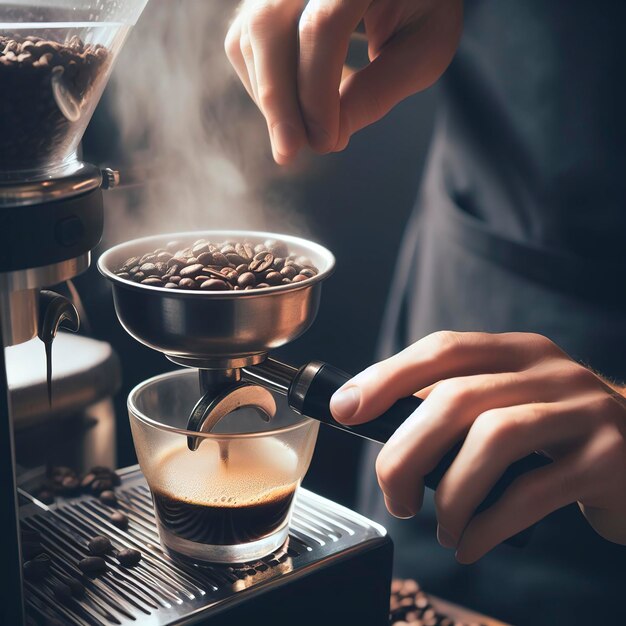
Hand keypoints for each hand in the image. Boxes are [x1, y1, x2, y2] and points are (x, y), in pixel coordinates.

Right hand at [225, 0, 462, 162]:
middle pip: (269, 26)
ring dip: (272, 97)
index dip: (318, 92)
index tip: (328, 142)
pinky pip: (245, 41)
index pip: (322, 28)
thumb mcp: (425, 48)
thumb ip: (380, 89)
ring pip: (249, 36)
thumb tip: (328, 137)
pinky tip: (300, 107)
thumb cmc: (423, 7)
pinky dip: (267, 83)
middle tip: (288, 152)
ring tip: (306, 134)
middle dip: (277, 99)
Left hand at [330, 331, 625, 562]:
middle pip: (457, 396)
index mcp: (516, 352)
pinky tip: (470, 542)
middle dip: (408, 450)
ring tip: (439, 524)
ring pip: (493, 437)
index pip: (443, 349)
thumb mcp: (508, 403)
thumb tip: (379, 423)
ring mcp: (584, 411)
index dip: (387, 376)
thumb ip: (456, 405)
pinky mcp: (609, 459)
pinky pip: (533, 492)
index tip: (347, 409)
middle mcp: (551, 371)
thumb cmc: (555, 436)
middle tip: (394, 494)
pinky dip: (488, 523)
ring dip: (450, 491)